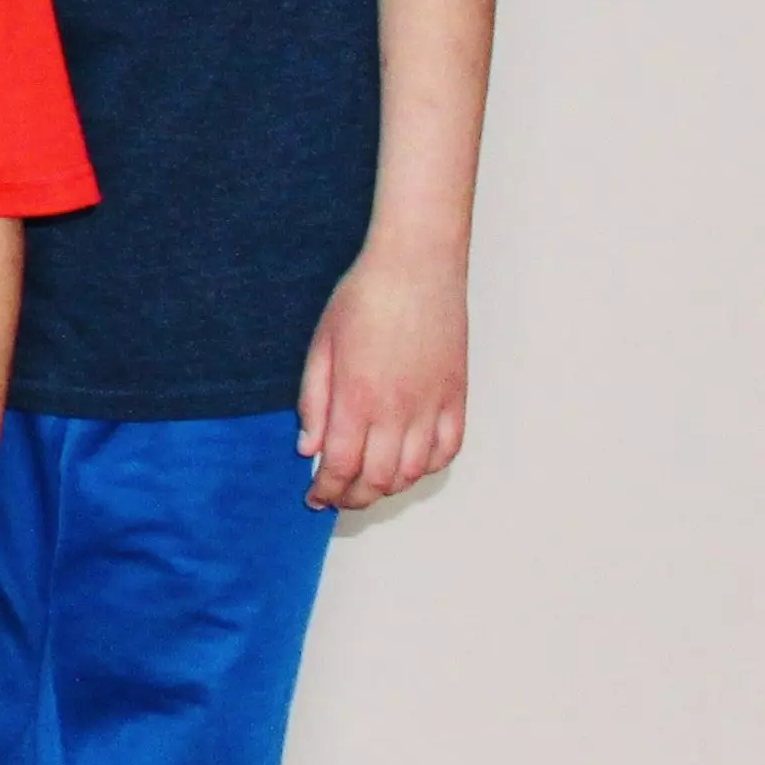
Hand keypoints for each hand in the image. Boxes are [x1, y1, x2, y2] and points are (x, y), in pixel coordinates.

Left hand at [298, 241, 468, 508]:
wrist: (416, 266)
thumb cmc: (364, 297)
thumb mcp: (321, 344)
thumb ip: (313, 400)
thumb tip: (308, 448)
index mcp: (357, 397)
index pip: (340, 466)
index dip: (326, 490)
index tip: (314, 498)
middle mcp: (397, 411)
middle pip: (377, 479)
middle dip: (353, 497)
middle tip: (338, 497)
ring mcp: (432, 406)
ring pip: (413, 473)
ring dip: (388, 487)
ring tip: (368, 484)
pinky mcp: (456, 397)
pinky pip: (447, 451)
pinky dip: (427, 468)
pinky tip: (409, 465)